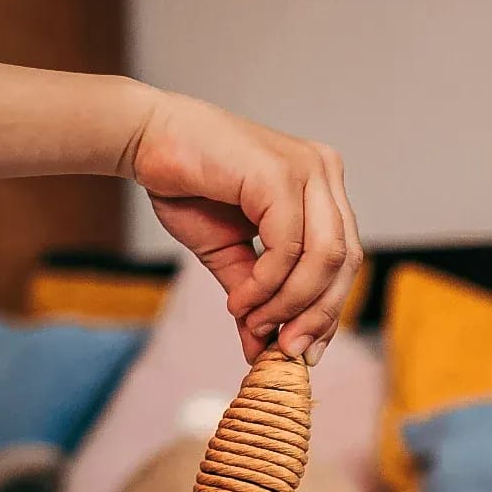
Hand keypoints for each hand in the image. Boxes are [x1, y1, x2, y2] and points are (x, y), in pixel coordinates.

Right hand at [125, 89, 361, 364]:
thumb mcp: (230, 255)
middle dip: (317, 315)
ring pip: (324, 259)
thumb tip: (263, 349)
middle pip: (345, 263)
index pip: (346, 261)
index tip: (306, 351)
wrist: (144, 140)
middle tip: (287, 349)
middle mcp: (325, 174)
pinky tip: (240, 300)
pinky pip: (288, 247)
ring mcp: (308, 170)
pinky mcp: (280, 174)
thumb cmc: (188, 188)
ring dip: (290, 303)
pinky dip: (267, 284)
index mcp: (324, 189)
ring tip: (256, 323)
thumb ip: (257, 296)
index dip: (330, 311)